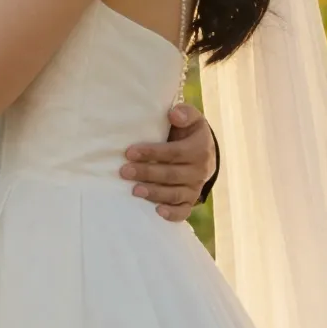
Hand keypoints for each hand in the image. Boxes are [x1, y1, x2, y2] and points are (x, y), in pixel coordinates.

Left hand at [124, 103, 217, 221]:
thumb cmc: (187, 132)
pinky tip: (157, 212)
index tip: (129, 152)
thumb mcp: (191, 119)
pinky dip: (172, 214)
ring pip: (175, 194)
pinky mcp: (190, 200)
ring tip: (134, 191)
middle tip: (124, 171)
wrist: (203, 151)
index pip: (174, 152)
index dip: (152, 153)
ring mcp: (195, 187)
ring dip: (155, 193)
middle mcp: (199, 170)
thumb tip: (174, 114)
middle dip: (147, 173)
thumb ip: (185, 113)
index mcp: (199, 149)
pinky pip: (183, 210)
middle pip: (172, 175)